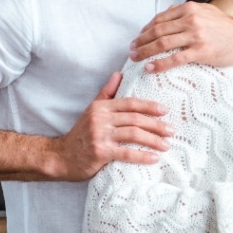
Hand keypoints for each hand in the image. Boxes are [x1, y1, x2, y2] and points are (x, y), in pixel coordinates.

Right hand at [51, 72, 173, 180]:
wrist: (61, 157)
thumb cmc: (80, 135)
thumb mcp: (92, 110)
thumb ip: (107, 93)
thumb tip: (119, 73)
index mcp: (101, 107)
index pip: (130, 103)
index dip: (149, 106)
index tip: (165, 110)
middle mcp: (100, 118)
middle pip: (135, 118)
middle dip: (156, 124)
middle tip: (171, 130)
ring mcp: (100, 135)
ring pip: (133, 134)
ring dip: (153, 140)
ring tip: (166, 145)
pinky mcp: (100, 152)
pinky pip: (126, 152)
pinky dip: (142, 155)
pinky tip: (154, 158)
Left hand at [129, 2, 232, 72]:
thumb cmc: (226, 27)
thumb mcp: (206, 11)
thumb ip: (186, 11)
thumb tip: (167, 13)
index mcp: (189, 8)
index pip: (160, 18)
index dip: (145, 29)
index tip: (137, 38)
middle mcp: (191, 20)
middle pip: (157, 31)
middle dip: (141, 41)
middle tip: (131, 50)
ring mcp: (195, 36)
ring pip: (162, 44)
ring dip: (145, 52)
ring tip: (136, 58)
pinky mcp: (200, 51)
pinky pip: (175, 59)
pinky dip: (159, 64)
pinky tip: (150, 68)